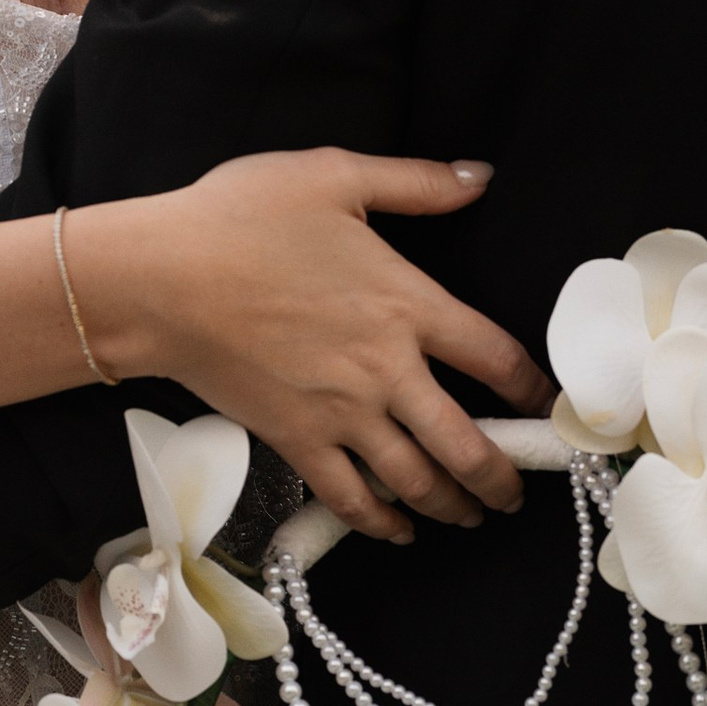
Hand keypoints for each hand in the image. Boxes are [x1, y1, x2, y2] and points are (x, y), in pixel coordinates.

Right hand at [69, 150, 552, 545]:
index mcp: (407, 303)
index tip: (546, 407)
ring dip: (453, 505)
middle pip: (466, 442)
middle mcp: (386, 369)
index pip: (495, 357)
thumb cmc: (242, 218)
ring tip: (472, 516)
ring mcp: (341, 413)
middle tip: (518, 492)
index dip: (532, 389)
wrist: (160, 278)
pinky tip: (398, 530)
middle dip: (502, 476)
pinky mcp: (295, 440)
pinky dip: (381, 522)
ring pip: (416, 480)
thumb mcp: (335, 177)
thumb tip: (479, 175)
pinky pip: (350, 498)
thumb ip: (416, 182)